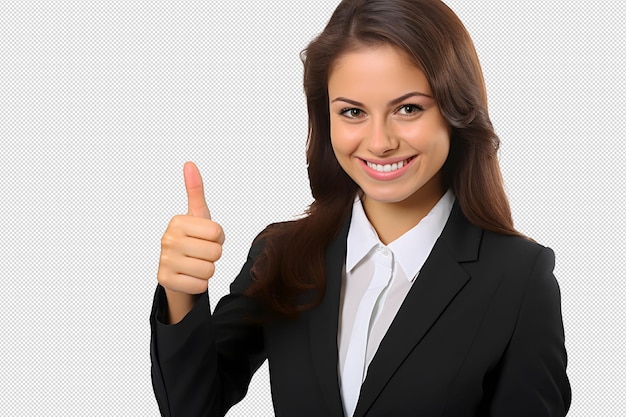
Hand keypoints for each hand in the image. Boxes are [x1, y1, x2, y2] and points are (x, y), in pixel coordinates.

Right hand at [157, 162, 224, 320]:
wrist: (178, 269)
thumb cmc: (192, 239)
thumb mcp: (198, 215)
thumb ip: (196, 190)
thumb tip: (189, 163)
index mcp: (177, 221)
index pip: (218, 233)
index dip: (218, 238)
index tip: (205, 238)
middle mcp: (166, 239)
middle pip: (215, 252)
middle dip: (214, 255)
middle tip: (201, 253)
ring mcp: (164, 260)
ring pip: (209, 270)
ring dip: (207, 270)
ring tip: (196, 264)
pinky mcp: (164, 280)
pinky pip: (200, 285)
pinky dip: (199, 284)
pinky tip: (190, 277)